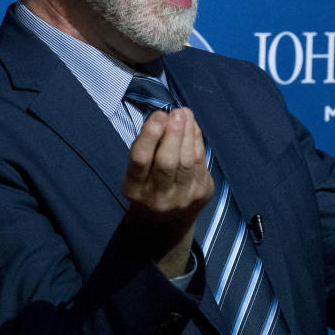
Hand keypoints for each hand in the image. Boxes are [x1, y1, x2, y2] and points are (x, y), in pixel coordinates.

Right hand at [121, 107, 213, 276]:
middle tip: (177, 112)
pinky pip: (200, 162)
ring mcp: (182, 199)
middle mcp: (157, 198)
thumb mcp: (138, 171)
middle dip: (174, 133)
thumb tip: (165, 117)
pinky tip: (193, 128)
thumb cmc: (148, 184)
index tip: (159, 115)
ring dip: (188, 133)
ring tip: (185, 114)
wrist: (166, 222)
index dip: (150, 135)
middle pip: (167, 161)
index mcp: (134, 189)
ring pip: (187, 160)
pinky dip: (197, 141)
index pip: (140, 160)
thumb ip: (147, 146)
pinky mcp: (200, 195)